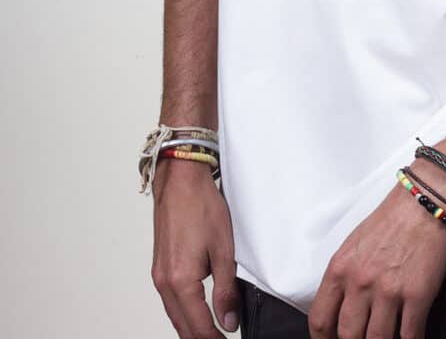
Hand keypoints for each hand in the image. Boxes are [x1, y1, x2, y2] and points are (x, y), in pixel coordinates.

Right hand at [150, 158, 239, 336]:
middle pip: (182, 327)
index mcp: (181, 280)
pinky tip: (194, 313)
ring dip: (191, 328)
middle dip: (201, 338)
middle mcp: (164, 282)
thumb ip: (226, 289)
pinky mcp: (159, 266)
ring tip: (211, 333)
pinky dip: (183, 312)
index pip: (198, 327)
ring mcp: (159, 274)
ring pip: (174, 315)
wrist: (180, 180)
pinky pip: (170, 300)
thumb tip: (228, 320)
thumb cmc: (201, 206)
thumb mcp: (224, 249)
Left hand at [308, 163, 445, 338]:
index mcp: (340, 268)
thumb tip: (342, 311)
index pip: (320, 319)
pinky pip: (410, 336)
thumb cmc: (391, 220)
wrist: (424, 202)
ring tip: (387, 336)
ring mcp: (389, 291)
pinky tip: (409, 338)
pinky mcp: (417, 295)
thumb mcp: (354, 244)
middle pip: (348, 336)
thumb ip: (344, 278)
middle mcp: (360, 282)